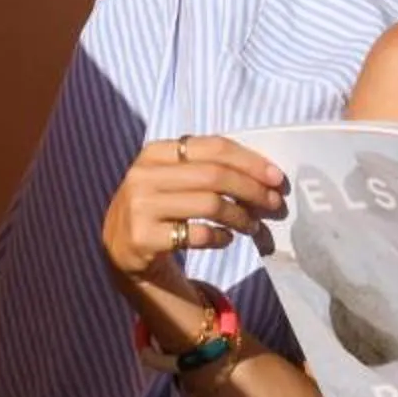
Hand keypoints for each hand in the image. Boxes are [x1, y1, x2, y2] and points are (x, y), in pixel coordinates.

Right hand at [98, 135, 288, 288]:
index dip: (249, 160)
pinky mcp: (144, 238)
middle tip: (274, 204)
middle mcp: (144, 175)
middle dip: (252, 189)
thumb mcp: (172, 179)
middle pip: (214, 175)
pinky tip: (226, 239)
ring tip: (254, 226)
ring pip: (210, 204)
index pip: (212, 147)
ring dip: (241, 216)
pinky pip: (197, 235)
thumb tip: (265, 174)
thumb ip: (206, 168)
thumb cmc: (159, 208)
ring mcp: (141, 207)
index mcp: (154, 152)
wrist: (120, 249)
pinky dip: (221, 237)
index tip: (277, 177)